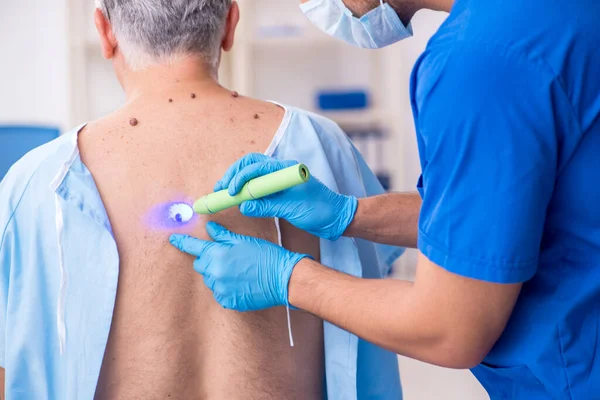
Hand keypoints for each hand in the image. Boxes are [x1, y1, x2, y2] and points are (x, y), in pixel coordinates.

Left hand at [169, 222, 310, 310]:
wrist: (282, 278)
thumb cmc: (265, 256)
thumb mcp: (243, 241)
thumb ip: (223, 235)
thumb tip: (209, 227)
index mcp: (217, 254)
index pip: (193, 247)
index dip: (182, 242)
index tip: (173, 239)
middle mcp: (215, 273)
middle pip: (200, 265)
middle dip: (208, 260)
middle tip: (226, 257)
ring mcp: (220, 289)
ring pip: (210, 280)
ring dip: (218, 275)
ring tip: (238, 271)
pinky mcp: (227, 301)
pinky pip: (219, 293)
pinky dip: (225, 288)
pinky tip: (240, 283)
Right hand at [214, 153, 357, 240]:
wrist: (338, 217)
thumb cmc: (320, 211)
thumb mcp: (292, 209)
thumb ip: (267, 206)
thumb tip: (243, 206)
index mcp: (286, 169)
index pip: (256, 166)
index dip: (239, 178)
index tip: (229, 192)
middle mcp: (281, 170)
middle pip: (250, 164)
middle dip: (233, 175)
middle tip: (220, 189)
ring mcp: (279, 179)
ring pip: (252, 173)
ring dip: (237, 181)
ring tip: (224, 193)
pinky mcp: (279, 189)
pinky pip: (258, 185)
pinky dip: (246, 189)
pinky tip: (238, 198)